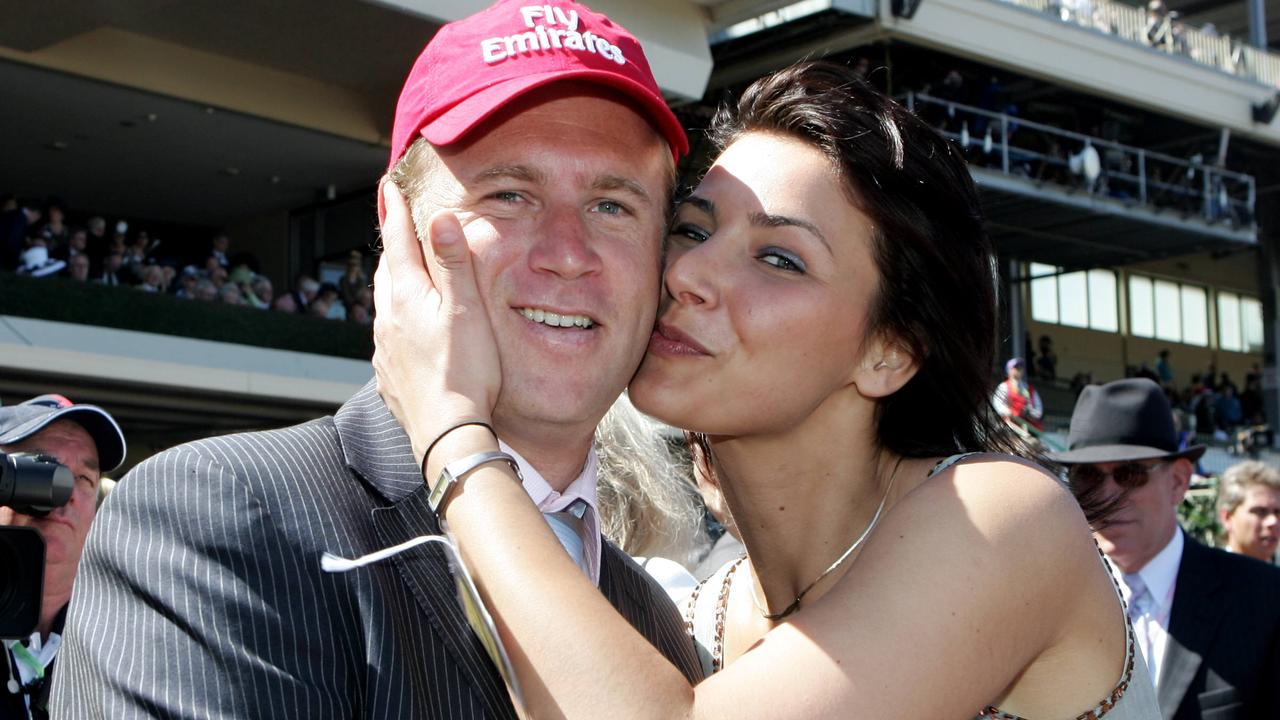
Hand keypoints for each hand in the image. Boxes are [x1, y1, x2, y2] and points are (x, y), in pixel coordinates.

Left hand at [372, 180, 501, 464]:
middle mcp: (387, 320)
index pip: (396, 242)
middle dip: (393, 245)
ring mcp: (385, 351)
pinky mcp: (390, 376)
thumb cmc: (465, 373)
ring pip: (385, 305)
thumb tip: (439, 217)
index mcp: (407, 297)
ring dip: (394, 284)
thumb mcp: (466, 310)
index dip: (395, 211)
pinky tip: (407, 331)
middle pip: (387, 271)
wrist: (448, 434)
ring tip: (403, 273)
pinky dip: (397, 321)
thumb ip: (453, 263)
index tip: (389, 186)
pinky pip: (388, 338)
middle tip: (396, 224)